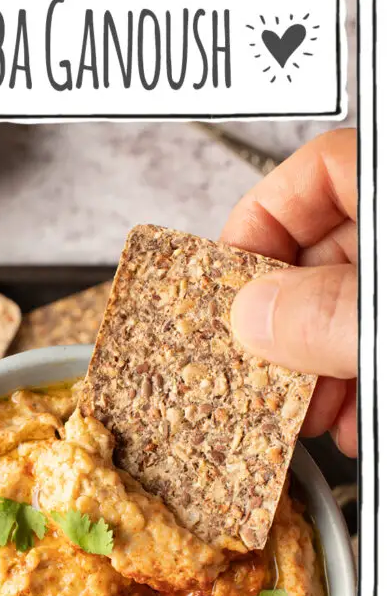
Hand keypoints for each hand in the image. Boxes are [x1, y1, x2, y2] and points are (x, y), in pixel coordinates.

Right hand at [223, 127, 356, 456]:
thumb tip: (255, 317)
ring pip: (351, 307)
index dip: (258, 226)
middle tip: (260, 370)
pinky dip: (356, 380)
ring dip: (317, 366)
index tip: (224, 290)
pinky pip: (377, 338)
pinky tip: (349, 422)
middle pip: (326, 252)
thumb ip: (327, 314)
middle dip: (285, 325)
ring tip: (306, 415)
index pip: (316, 172)